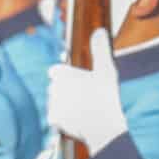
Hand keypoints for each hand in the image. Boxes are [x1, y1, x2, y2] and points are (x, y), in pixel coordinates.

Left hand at [47, 32, 127, 149]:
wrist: (103, 127)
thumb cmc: (106, 97)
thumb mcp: (106, 70)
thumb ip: (100, 49)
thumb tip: (100, 31)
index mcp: (63, 75)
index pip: (55, 71)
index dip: (65, 75)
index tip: (75, 80)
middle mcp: (53, 89)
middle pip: (56, 87)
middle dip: (67, 90)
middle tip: (85, 96)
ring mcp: (52, 105)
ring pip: (56, 101)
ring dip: (65, 103)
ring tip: (83, 107)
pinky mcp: (53, 120)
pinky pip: (55, 116)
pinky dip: (63, 117)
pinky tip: (76, 117)